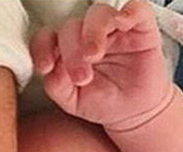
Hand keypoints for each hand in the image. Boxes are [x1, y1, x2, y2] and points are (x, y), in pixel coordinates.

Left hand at [31, 1, 172, 129]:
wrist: (132, 111)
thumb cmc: (101, 102)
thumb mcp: (72, 101)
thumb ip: (57, 85)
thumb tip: (50, 70)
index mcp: (66, 50)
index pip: (47, 38)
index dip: (42, 47)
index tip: (45, 67)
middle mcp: (86, 35)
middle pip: (71, 27)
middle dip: (71, 51)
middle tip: (81, 77)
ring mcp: (112, 29)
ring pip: (97, 14)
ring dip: (93, 33)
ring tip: (94, 56)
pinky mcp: (140, 27)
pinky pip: (135, 8)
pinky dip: (128, 12)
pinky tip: (122, 25)